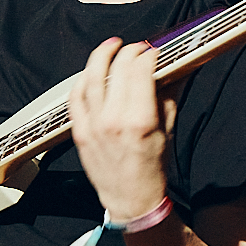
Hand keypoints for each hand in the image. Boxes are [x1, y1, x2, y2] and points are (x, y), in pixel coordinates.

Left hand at [68, 38, 176, 221]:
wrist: (130, 199)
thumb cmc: (152, 167)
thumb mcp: (167, 130)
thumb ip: (168, 96)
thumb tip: (170, 69)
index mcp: (140, 121)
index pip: (141, 72)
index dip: (148, 55)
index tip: (153, 52)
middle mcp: (113, 121)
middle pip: (118, 70)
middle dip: (129, 52)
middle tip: (137, 48)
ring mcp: (93, 126)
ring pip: (92, 78)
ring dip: (101, 56)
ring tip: (111, 46)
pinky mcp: (80, 132)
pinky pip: (75, 98)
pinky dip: (82, 80)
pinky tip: (91, 71)